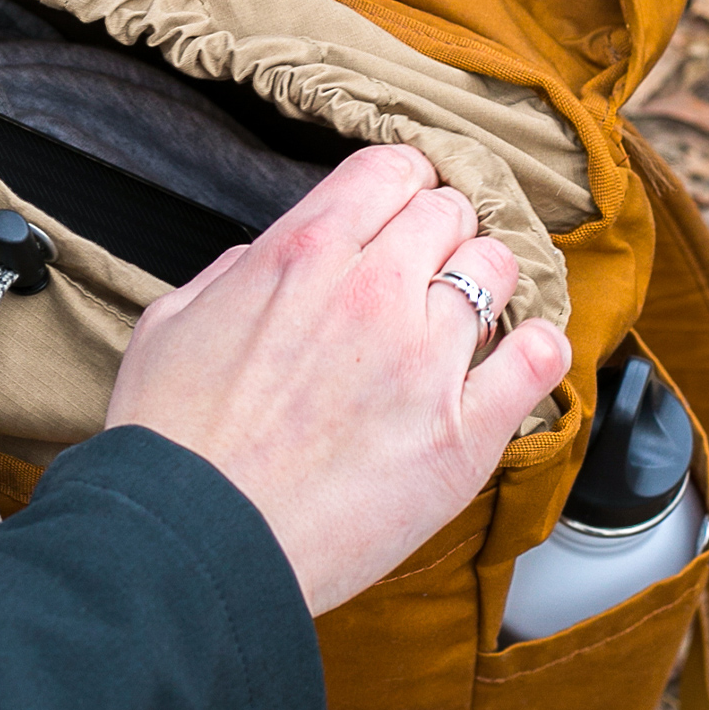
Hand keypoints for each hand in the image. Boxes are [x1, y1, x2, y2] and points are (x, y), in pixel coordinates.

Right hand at [105, 144, 570, 615]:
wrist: (194, 540)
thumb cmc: (170, 442)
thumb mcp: (172, 321)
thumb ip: (231, 274)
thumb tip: (264, 261)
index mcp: (301, 252)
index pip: (391, 169)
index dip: (403, 182)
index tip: (403, 206)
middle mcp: (372, 290)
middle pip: (450, 212)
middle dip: (442, 231)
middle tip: (429, 267)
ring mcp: (424, 359)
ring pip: (499, 272)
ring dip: (486, 285)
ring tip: (468, 315)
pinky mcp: (461, 434)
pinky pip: (538, 360)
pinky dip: (537, 349)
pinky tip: (520, 357)